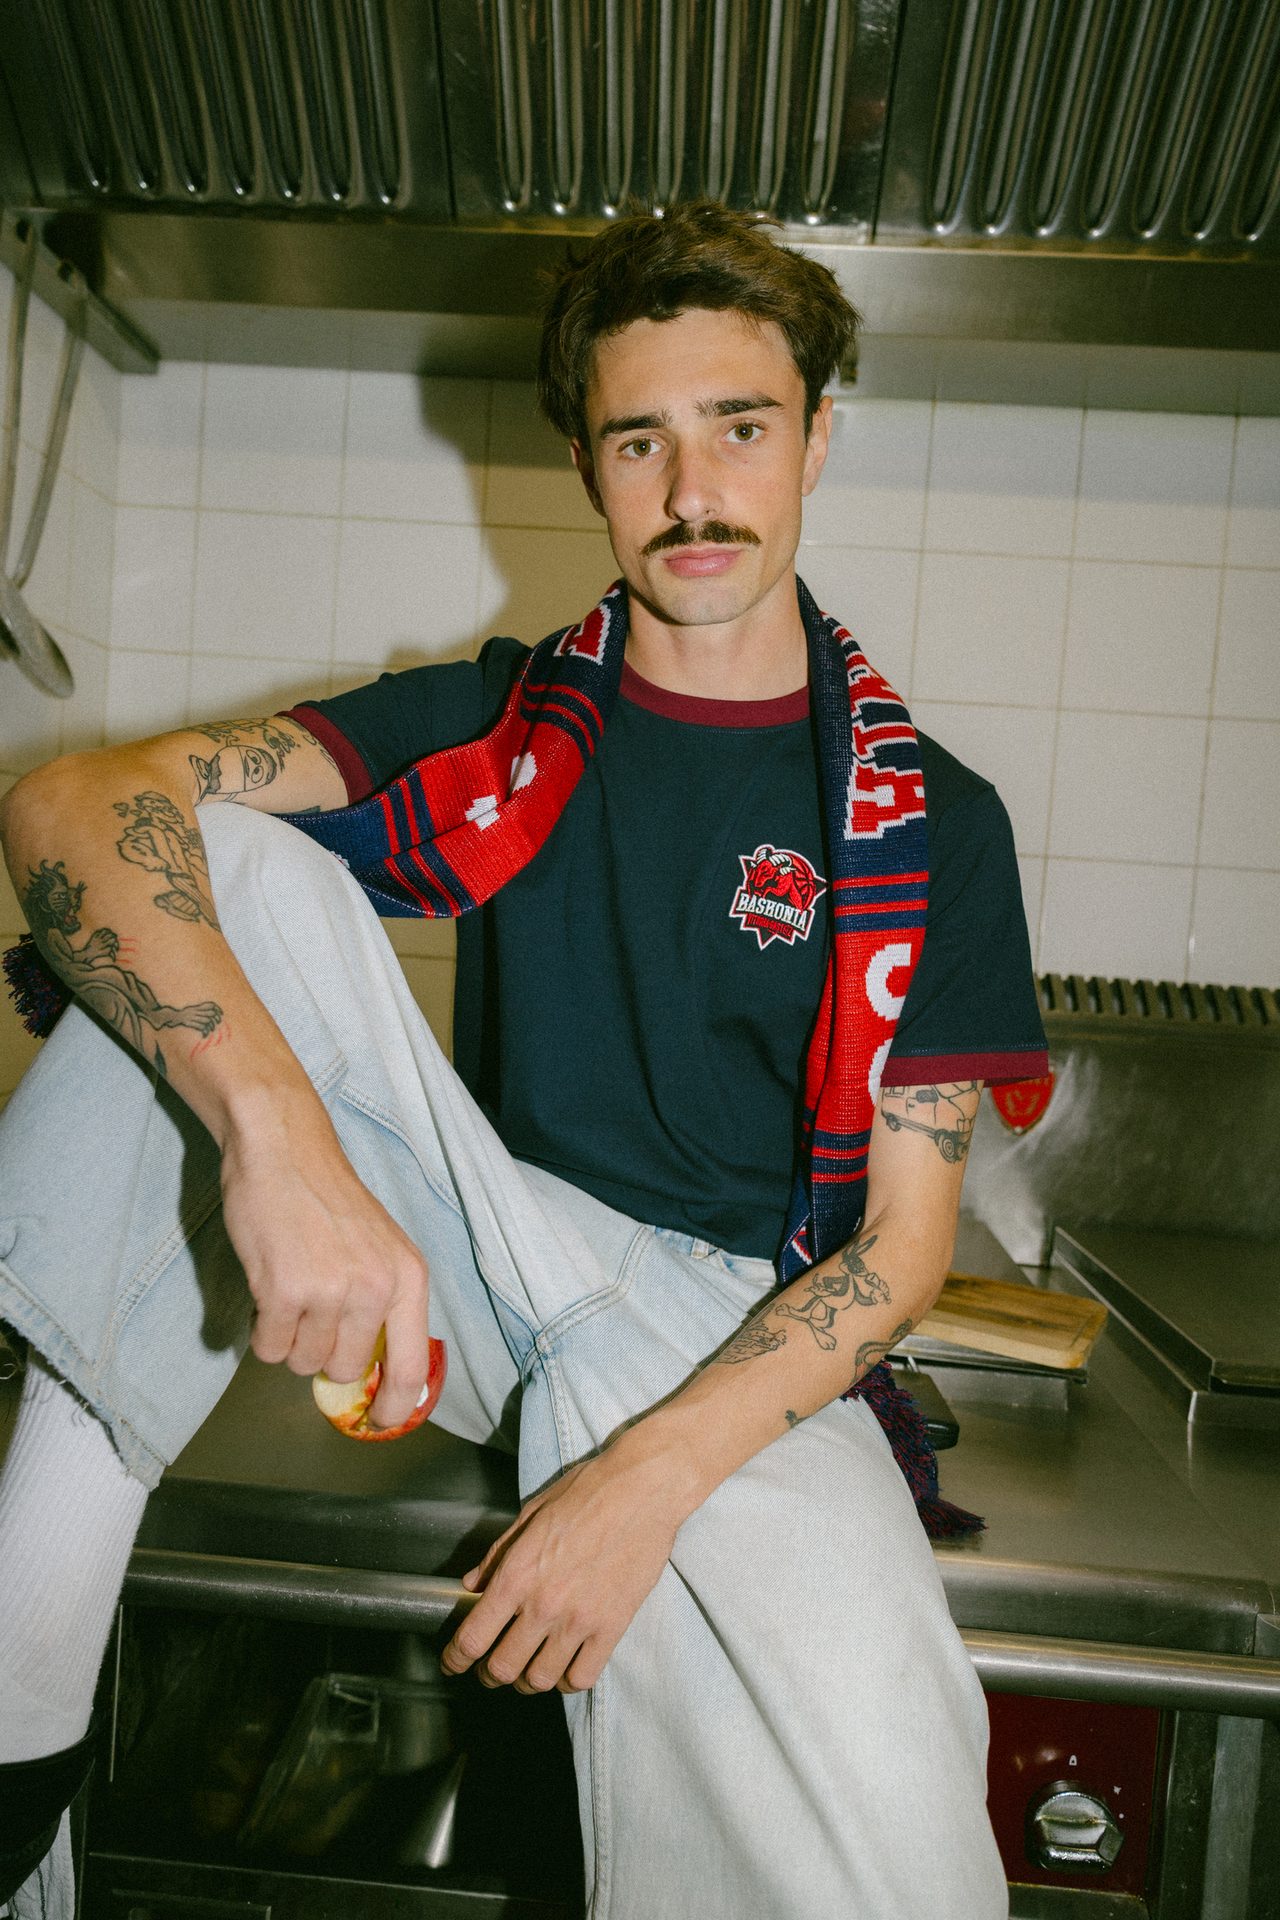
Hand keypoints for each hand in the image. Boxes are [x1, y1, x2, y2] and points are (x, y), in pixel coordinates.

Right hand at [219, 1095, 430, 1428]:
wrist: (284, 1149)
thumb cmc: (328, 1199)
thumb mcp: (379, 1248)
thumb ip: (382, 1304)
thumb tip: (370, 1373)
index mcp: (408, 1278)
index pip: (412, 1366)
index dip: (395, 1405)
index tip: (380, 1422)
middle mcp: (376, 1289)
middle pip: (347, 1369)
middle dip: (322, 1352)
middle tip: (311, 1310)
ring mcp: (331, 1291)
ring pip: (303, 1361)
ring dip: (289, 1338)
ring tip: (290, 1288)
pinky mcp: (284, 1291)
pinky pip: (267, 1348)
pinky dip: (261, 1329)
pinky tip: (267, 1287)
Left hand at [440, 1449, 681, 1694]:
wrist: (643, 1490)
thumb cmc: (588, 1492)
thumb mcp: (531, 1514)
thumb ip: (498, 1554)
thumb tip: (472, 1584)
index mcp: (517, 1574)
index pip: (473, 1638)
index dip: (455, 1659)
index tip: (453, 1663)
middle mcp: (544, 1604)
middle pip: (502, 1668)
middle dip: (489, 1675)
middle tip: (490, 1669)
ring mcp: (579, 1620)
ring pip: (539, 1680)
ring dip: (527, 1681)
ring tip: (528, 1670)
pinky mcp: (613, 1627)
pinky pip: (582, 1677)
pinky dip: (567, 1681)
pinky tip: (565, 1665)